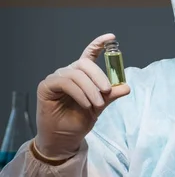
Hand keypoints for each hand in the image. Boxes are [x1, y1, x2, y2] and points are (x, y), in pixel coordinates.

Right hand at [36, 34, 130, 158]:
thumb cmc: (78, 121)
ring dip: (90, 89)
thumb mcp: (99, 107)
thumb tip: (126, 86)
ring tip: (97, 104)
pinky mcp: (46, 86)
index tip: (112, 38)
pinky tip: (85, 104)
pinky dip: (79, 93)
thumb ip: (110, 95)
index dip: (99, 44)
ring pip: (76, 74)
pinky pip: (65, 82)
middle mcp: (68, 73)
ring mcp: (56, 78)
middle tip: (107, 91)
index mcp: (81, 75)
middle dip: (99, 76)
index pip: (89, 54)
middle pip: (84, 64)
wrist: (64, 139)